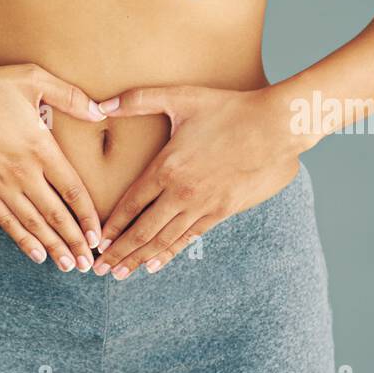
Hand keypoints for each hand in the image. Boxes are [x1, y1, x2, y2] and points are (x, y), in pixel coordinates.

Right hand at [0, 61, 108, 270]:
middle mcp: (23, 173)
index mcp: (41, 148)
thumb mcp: (33, 79)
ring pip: (34, 225)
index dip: (89, 216)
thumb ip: (71, 96)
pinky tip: (37, 256)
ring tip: (69, 266)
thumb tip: (101, 111)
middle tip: (89, 263)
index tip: (99, 234)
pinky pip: (7, 223)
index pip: (73, 190)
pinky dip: (23, 241)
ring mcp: (0, 186)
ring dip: (54, 248)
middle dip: (76, 242)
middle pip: (57, 215)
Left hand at [90, 85, 310, 278]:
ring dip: (139, 258)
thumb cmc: (229, 108)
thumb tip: (100, 104)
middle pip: (142, 230)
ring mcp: (203, 205)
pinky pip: (190, 237)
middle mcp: (181, 192)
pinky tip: (154, 265)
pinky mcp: (223, 211)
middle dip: (118, 252)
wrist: (277, 126)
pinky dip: (169, 253)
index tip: (96, 242)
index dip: (111, 226)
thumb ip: (137, 100)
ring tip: (120, 274)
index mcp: (166, 167)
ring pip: (164, 239)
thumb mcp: (180, 97)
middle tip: (98, 269)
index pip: (130, 205)